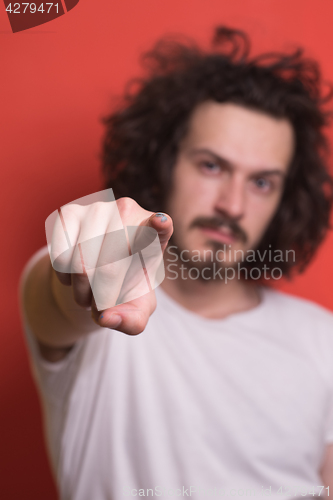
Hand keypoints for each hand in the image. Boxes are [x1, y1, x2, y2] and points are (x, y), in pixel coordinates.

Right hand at [48, 196, 172, 334]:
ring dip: (81, 290)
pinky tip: (74, 275)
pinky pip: (60, 256)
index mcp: (156, 234)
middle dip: (101, 296)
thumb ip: (131, 322)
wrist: (98, 270)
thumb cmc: (126, 288)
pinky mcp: (70, 212)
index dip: (159, 225)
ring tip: (89, 293)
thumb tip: (106, 317)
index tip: (160, 223)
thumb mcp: (136, 310)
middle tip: (102, 303)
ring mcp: (98, 208)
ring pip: (80, 263)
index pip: (161, 227)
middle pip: (110, 266)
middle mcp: (129, 212)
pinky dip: (65, 276)